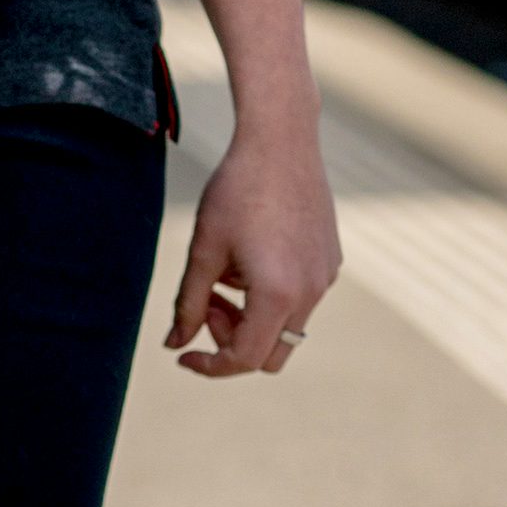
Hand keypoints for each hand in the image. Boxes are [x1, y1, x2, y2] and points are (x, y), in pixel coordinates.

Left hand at [169, 118, 341, 375]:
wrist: (280, 142)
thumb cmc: (235, 191)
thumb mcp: (204, 248)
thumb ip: (188, 302)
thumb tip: (174, 344)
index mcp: (277, 294)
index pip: (245, 359)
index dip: (210, 365)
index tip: (183, 354)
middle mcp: (311, 293)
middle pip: (271, 353)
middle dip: (232, 339)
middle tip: (206, 300)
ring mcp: (326, 278)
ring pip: (285, 325)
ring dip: (250, 315)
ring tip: (226, 270)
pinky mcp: (331, 262)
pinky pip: (300, 297)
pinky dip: (271, 294)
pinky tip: (251, 252)